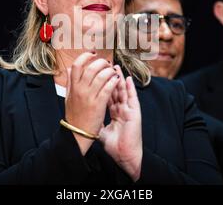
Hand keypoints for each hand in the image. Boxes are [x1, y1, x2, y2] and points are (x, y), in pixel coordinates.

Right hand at [65, 52, 119, 154]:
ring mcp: (89, 96)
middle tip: (106, 64)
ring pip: (101, 76)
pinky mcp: (99, 104)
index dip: (85, 56)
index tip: (92, 54)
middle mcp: (80, 89)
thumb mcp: (68, 97)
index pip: (76, 65)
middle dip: (101, 62)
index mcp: (73, 87)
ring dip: (109, 71)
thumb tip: (68, 68)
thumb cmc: (74, 115)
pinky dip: (113, 81)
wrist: (77, 134)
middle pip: (91, 67)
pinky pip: (108, 88)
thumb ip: (69, 82)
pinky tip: (116, 80)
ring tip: (113, 72)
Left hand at [99, 66, 142, 181]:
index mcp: (115, 113)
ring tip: (115, 67)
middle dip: (109, 78)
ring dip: (119, 79)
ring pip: (123, 91)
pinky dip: (130, 88)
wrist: (125, 155)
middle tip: (105, 66)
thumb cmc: (115, 146)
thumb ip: (97, 123)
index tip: (96, 76)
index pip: (108, 96)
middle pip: (115, 90)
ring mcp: (128, 110)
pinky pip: (132, 97)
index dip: (102, 86)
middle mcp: (122, 109)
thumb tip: (88, 117)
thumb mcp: (102, 132)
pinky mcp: (134, 113)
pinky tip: (127, 79)